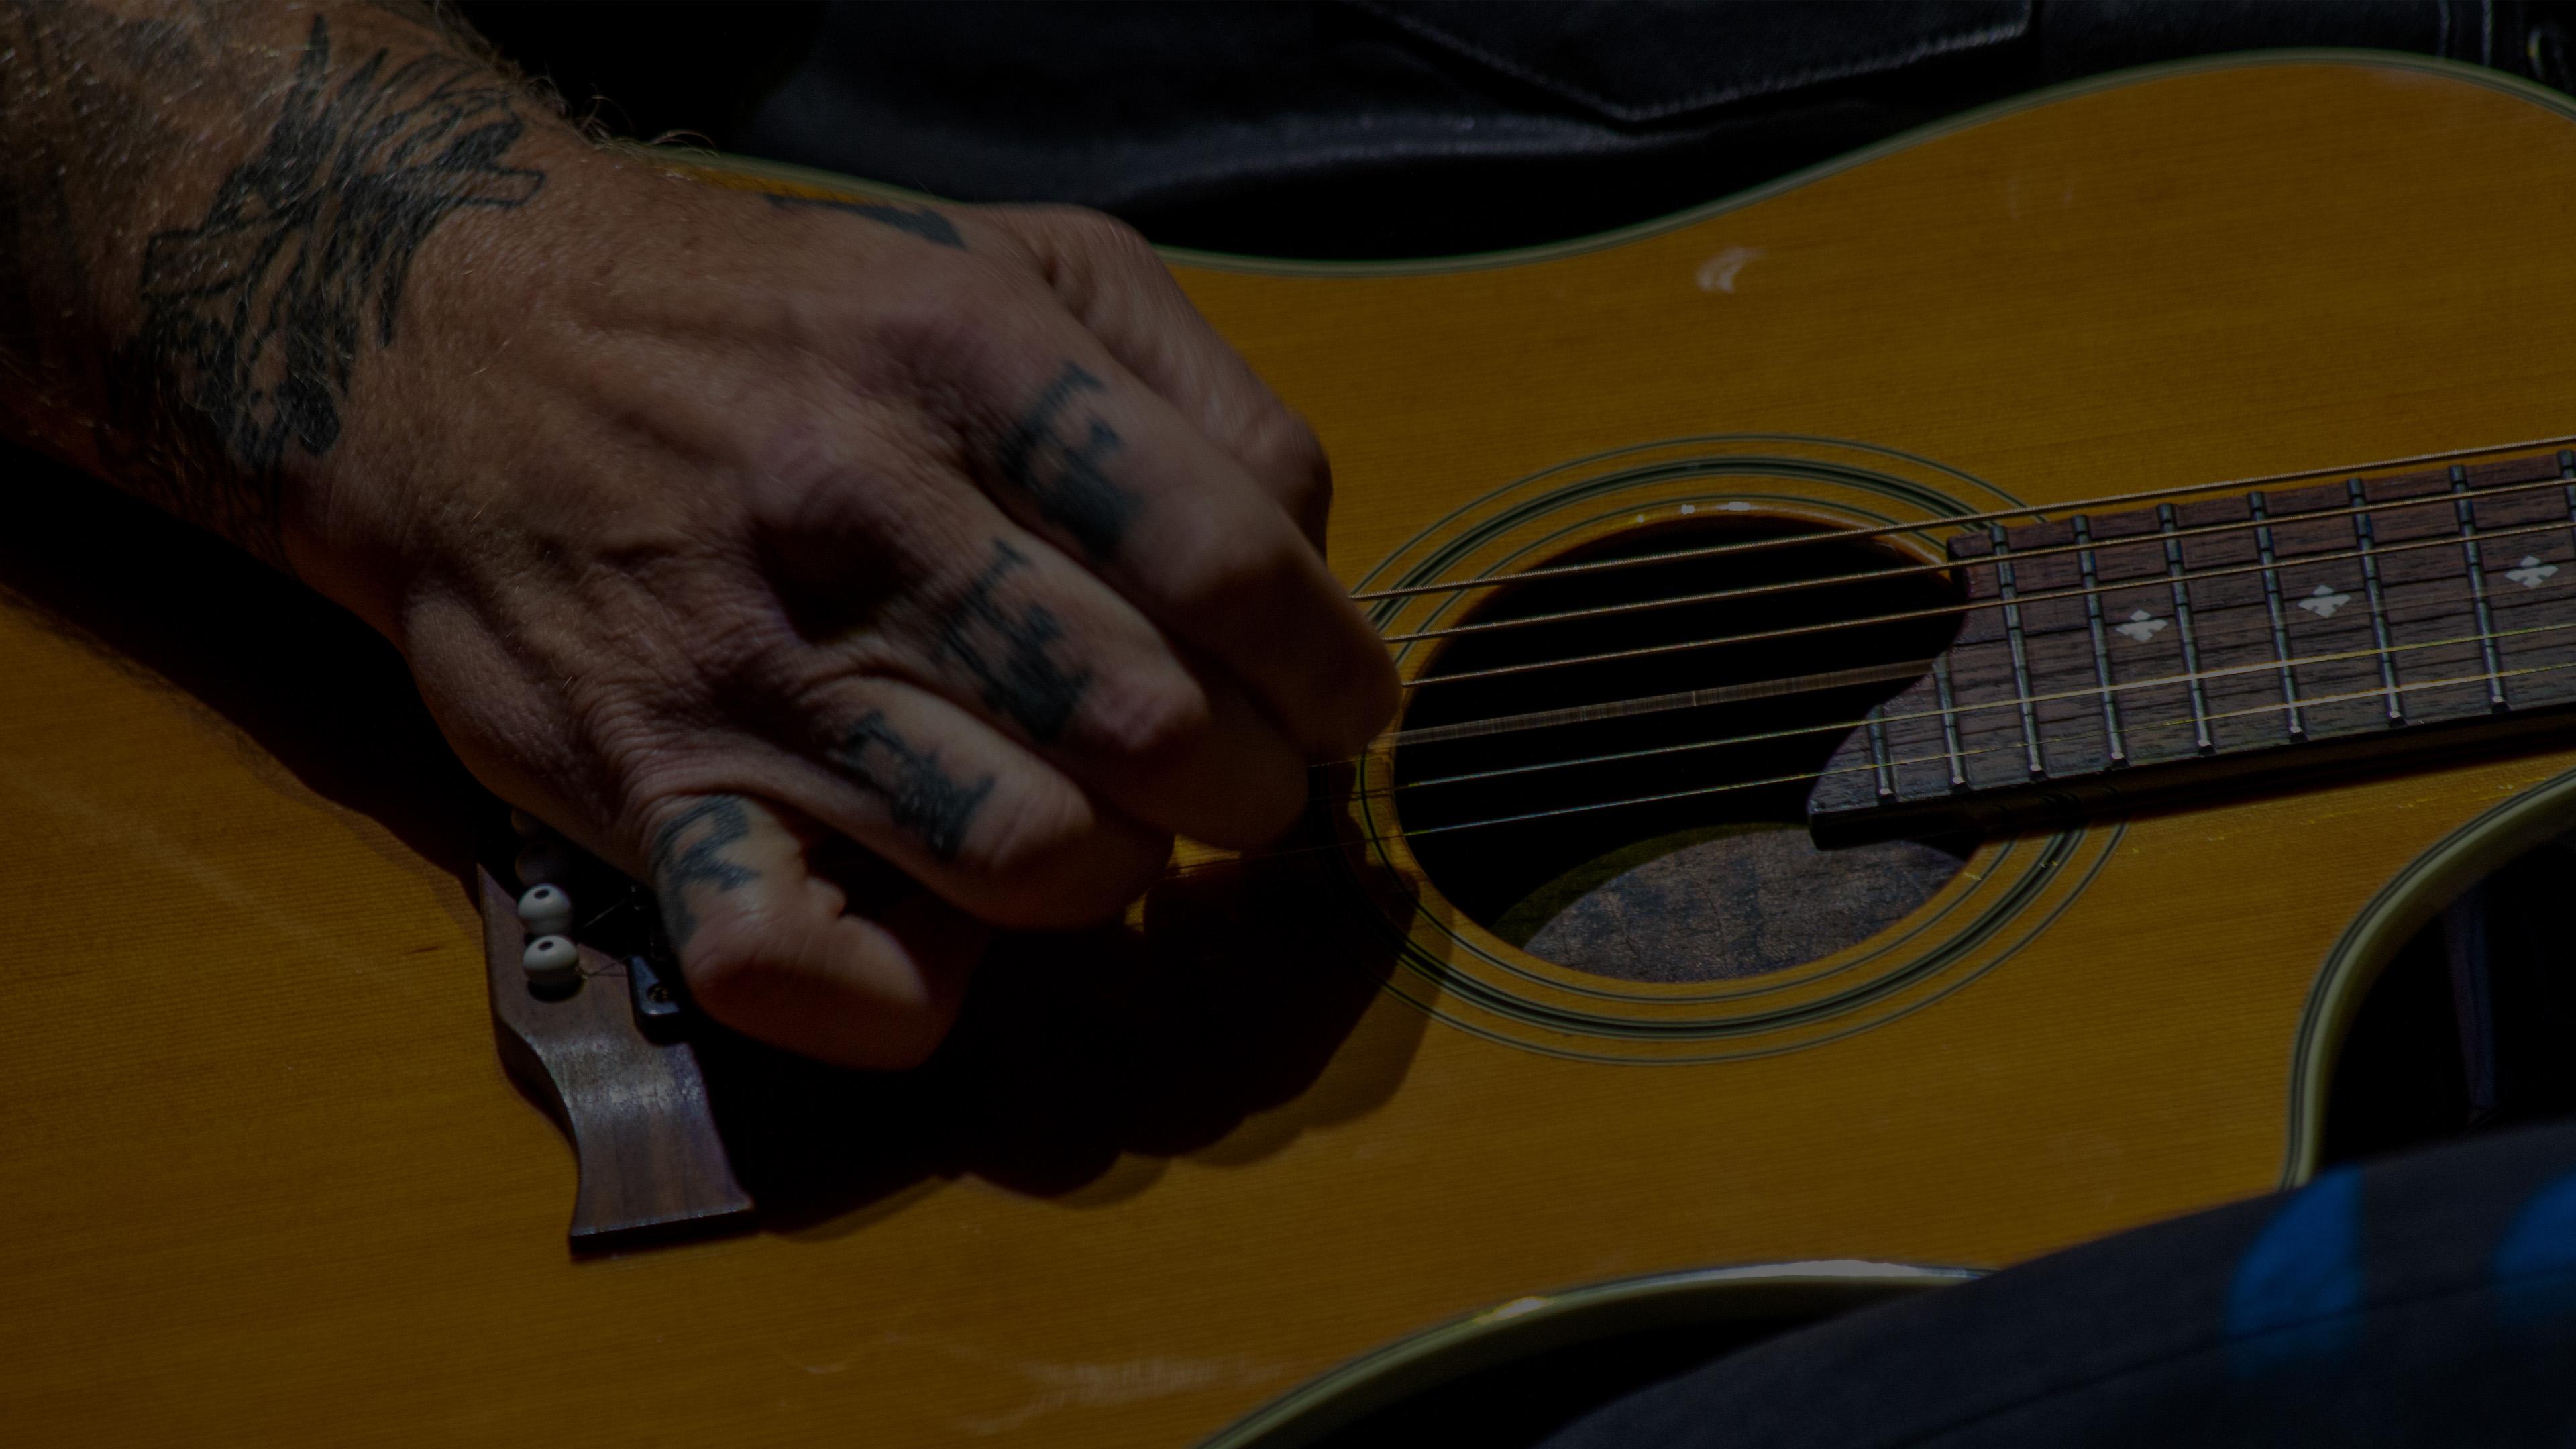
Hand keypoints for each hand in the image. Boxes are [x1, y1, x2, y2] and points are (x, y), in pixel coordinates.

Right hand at [294, 156, 1397, 1067]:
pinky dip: (909, 992)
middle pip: (1156, 726)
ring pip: (1032, 857)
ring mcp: (752, 666)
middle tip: (1237, 775)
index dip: (1331, 664)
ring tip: (1104, 826)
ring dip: (1113, 871)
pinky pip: (799, 968)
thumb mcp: (1016, 260)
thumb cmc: (787, 321)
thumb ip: (1198, 387)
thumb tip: (1308, 556)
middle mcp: (862, 513)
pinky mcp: (649, 790)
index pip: (1232, 557)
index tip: (1342, 704)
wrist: (460, 341)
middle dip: (1250, 786)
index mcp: (971, 362)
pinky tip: (944, 930)